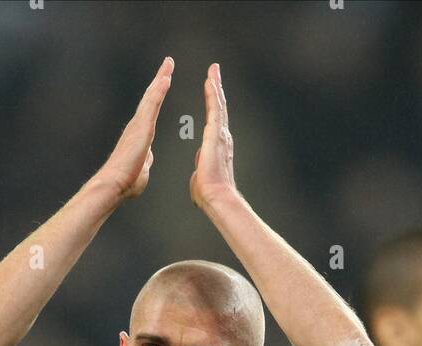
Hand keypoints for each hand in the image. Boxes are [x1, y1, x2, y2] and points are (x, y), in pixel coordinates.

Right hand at [97, 57, 173, 200]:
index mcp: (139, 134)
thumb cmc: (126, 181)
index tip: (165, 80)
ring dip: (160, 78)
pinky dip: (159, 91)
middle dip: (159, 78)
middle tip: (168, 63)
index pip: (151, 108)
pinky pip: (152, 105)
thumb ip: (146, 160)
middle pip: (150, 96)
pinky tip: (166, 79)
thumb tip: (148, 158)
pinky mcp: (142, 128)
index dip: (157, 93)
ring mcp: (138, 125)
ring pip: (151, 96)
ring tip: (169, 64)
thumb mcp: (142, 168)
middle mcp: (137, 125)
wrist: (115, 184)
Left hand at [190, 63, 237, 212]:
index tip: (210, 91)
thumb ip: (200, 169)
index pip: (214, 120)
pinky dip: (212, 95)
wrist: (216, 198)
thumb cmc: (208, 193)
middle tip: (214, 72)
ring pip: (218, 105)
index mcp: (216, 146)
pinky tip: (210, 82)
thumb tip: (199, 170)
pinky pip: (214, 110)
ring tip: (213, 70)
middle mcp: (222, 137)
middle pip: (219, 108)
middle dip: (216, 89)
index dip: (212, 105)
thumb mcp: (201, 177)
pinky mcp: (216, 135)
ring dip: (215, 86)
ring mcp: (220, 135)